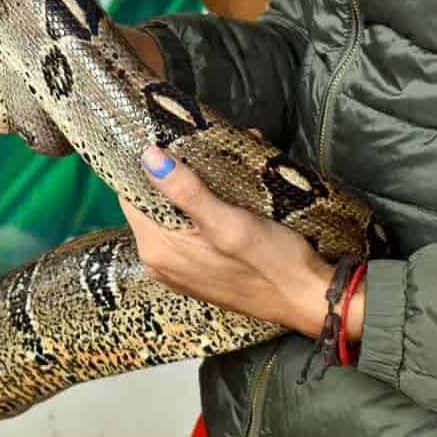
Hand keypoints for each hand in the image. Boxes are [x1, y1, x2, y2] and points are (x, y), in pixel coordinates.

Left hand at [121, 145, 364, 342]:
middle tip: (201, 144)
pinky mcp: (198, 267)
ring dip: (195, 185)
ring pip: (174, 212)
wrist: (307, 299)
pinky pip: (191, 227)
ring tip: (222, 161)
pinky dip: (206, 205)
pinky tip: (230, 189)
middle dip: (177, 171)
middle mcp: (159, 260)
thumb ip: (185, 191)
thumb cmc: (272, 263)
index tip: (163, 138)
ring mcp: (178, 266)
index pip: (129, 195)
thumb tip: (148, 157)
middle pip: (152, 201)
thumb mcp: (228, 222)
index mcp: (157, 248)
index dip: (144, 165)